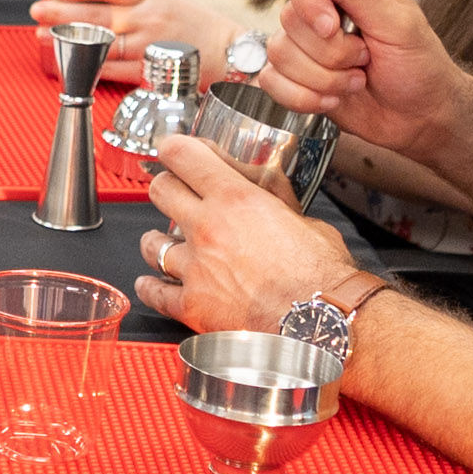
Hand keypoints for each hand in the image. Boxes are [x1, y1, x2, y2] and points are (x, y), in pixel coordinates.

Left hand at [30, 0, 248, 73]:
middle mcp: (151, 16)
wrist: (227, 51)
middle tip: (37, 10)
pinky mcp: (152, 72)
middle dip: (63, 12)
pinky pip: (116, 70)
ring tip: (43, 36)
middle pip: (100, 13)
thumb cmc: (188, 21)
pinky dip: (91, 67)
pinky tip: (72, 63)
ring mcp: (151, 46)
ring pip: (104, 42)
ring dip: (70, 40)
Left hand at [129, 133, 365, 332]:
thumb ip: (276, 199)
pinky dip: (150, 287)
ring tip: (163, 242)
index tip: (172, 150)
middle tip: (173, 193)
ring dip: (156, 241)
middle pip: (160, 191)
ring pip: (150, 243)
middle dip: (166, 188)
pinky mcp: (192, 305)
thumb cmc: (322, 277)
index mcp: (236, 200)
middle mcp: (207, 228)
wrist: (320, 325)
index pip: (183, 156)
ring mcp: (195, 268)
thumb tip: (268, 184)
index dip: (174, 149)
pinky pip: (155, 292)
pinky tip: (150, 283)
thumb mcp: (305, 219)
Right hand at [261, 0, 462, 160]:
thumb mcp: (397, 23)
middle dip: (330, 52)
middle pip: (288, 19)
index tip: (333, 27)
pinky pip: (271, 82)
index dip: (308, 1)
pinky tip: (333, 99)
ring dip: (323, 78)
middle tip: (365, 58)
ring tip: (356, 81)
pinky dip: (303, 98)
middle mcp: (321, 9)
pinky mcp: (295, 77)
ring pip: (279, 53)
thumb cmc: (420, 65)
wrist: (421, 116)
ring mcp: (305, 45)